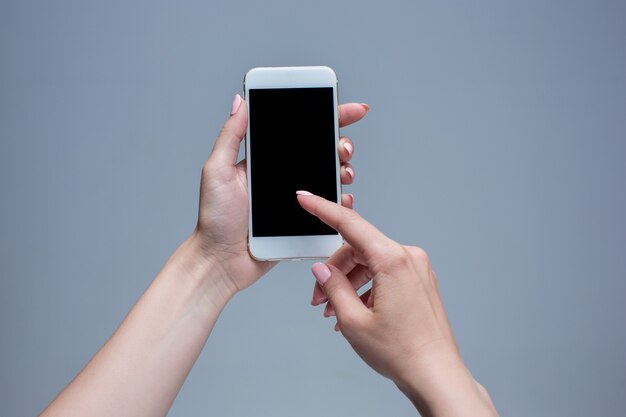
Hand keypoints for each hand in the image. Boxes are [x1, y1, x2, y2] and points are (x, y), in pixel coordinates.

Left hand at [193, 95, 368, 293]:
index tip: (349, 110)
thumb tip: (241, 101)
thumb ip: (231, 135)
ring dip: (343, 170)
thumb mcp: (217, 170)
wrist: (220, 260)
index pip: (299, 131)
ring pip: (330, 178)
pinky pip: (328, 207)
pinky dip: (340, 201)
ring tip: (343, 172)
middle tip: (343, 147)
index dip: (326, 117)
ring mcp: (295, 198)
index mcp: (265, 160)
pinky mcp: (303, 221)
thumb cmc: (214, 218)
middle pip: (321, 152)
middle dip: (341, 143)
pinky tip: (342, 197)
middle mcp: (283, 176)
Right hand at [297, 194, 497, 416]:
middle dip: (334, 271)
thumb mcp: (353, 320)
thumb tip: (322, 270)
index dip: (322, 210)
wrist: (435, 375)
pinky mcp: (419, 281)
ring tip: (334, 311)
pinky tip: (353, 311)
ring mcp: (417, 269)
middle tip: (318, 297)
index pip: (350, 224)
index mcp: (393, 261)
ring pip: (370, 263)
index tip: (306, 199)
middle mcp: (408, 258)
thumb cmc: (403, 352)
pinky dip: (365, 288)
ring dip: (348, 283)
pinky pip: (384, 274)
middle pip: (358, 249)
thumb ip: (333, 287)